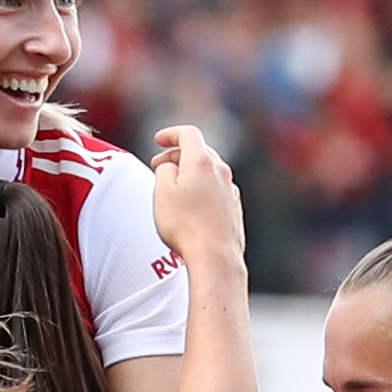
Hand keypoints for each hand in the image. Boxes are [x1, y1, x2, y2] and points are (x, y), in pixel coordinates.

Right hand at [147, 123, 244, 266]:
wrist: (215, 257)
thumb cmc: (187, 227)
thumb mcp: (162, 192)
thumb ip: (163, 170)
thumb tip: (169, 166)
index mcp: (202, 162)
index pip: (188, 134)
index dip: (170, 133)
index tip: (158, 139)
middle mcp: (221, 172)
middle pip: (199, 151)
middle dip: (177, 155)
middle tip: (159, 165)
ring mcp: (230, 190)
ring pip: (208, 171)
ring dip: (190, 173)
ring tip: (173, 188)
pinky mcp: (233, 208)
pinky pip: (215, 190)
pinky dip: (201, 189)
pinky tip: (190, 205)